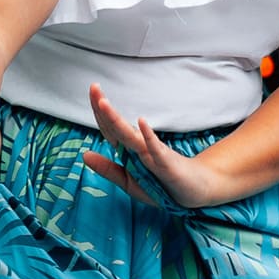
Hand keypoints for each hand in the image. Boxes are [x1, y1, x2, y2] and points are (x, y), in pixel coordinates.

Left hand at [83, 84, 212, 208]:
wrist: (193, 192)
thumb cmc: (161, 185)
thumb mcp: (128, 182)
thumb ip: (108, 170)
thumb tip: (85, 155)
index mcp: (128, 151)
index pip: (109, 129)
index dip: (98, 112)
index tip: (92, 91)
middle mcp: (139, 148)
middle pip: (117, 127)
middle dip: (103, 108)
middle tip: (93, 86)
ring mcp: (153, 154)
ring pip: (131, 136)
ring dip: (116, 120)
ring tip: (103, 103)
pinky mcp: (167, 164)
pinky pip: (156, 149)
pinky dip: (148, 136)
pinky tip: (141, 122)